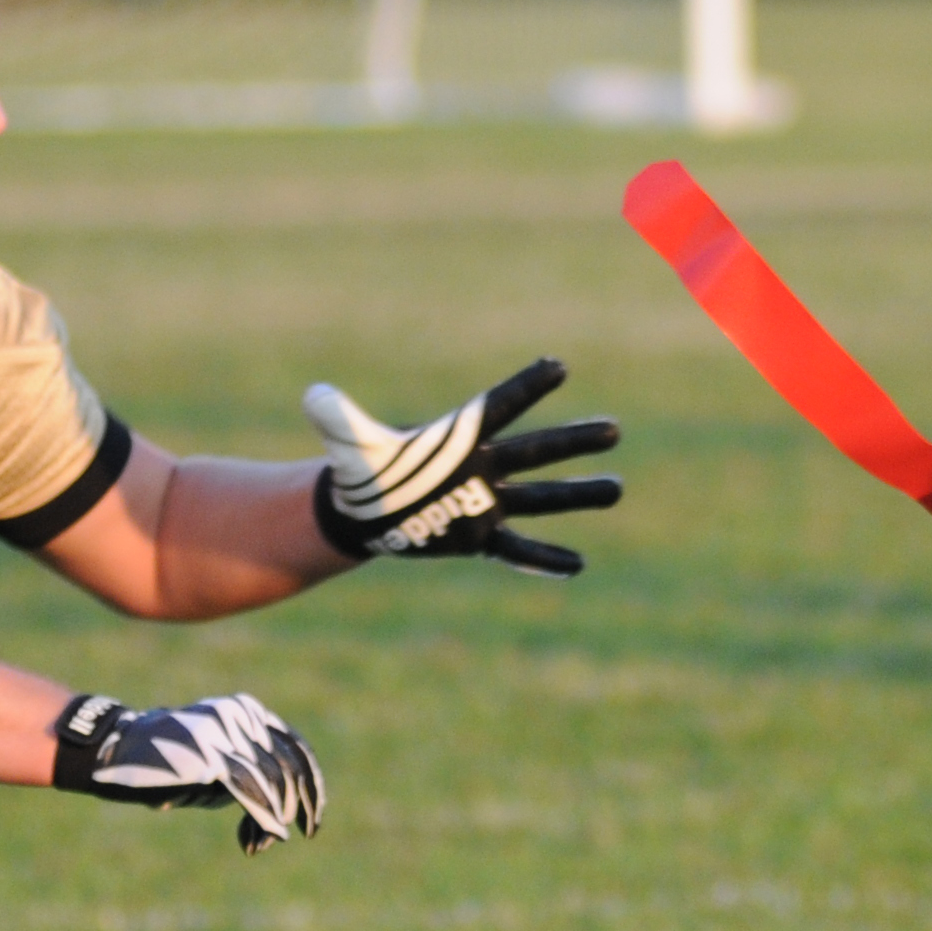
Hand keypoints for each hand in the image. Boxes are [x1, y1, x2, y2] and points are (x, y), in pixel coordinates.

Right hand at [54, 692, 325, 852]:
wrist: (116, 751)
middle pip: (290, 768)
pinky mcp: (212, 758)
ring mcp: (228, 735)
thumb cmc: (168, 762)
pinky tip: (254, 843)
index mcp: (248, 712)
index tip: (314, 816)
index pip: (296, 749)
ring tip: (259, 844)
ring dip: (273, 821)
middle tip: (300, 834)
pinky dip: (261, 821)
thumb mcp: (215, 765)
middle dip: (299, 806)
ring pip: (274, 783)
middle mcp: (242, 718)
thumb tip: (282, 815)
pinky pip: (251, 794)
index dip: (311, 786)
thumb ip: (250, 775)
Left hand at [307, 358, 622, 576]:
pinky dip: (545, 560)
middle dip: (573, 441)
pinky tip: (578, 565)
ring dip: (579, 494)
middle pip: (536, 450)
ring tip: (617, 488)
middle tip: (613, 429)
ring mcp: (487, 502)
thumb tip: (314, 397)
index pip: (499, 407)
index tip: (557, 365)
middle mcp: (482, 466)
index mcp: (459, 437)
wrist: (366, 510)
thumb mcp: (351, 444)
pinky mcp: (479, 537)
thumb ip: (340, 420)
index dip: (526, 387)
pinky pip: (519, 549)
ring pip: (542, 497)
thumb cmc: (365, 470)